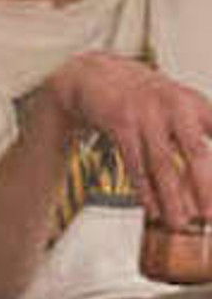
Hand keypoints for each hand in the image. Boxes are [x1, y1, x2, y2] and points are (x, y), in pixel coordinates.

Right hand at [46, 52, 211, 228]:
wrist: (97, 76)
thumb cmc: (143, 99)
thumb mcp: (178, 106)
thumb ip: (199, 133)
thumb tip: (208, 181)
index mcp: (195, 103)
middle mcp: (174, 106)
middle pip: (196, 152)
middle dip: (204, 187)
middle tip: (210, 215)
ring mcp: (146, 114)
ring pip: (162, 164)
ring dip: (172, 198)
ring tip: (180, 222)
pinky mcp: (120, 123)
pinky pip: (135, 163)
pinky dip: (144, 189)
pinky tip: (152, 207)